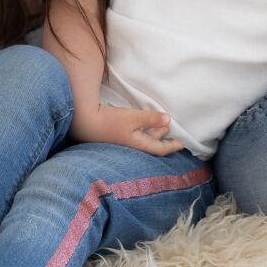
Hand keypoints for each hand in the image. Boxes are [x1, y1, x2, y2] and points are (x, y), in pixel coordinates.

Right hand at [70, 104, 184, 155]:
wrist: (85, 123)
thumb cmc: (109, 121)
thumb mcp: (132, 118)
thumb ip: (150, 119)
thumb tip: (169, 120)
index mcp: (138, 144)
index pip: (160, 149)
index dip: (172, 146)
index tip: (182, 144)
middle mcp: (132, 145)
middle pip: (152, 143)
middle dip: (163, 138)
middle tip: (172, 131)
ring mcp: (124, 141)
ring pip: (144, 138)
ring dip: (153, 132)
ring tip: (161, 125)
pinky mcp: (117, 135)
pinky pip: (136, 134)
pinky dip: (144, 129)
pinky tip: (143, 124)